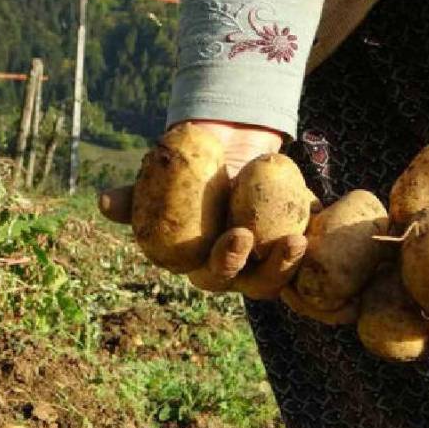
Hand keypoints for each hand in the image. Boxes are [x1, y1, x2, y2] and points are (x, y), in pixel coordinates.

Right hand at [98, 120, 308, 298]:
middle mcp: (233, 268)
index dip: (225, 261)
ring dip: (289, 265)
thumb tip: (105, 203)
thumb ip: (139, 194)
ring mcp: (263, 260)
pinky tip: (323, 226)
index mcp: (199, 261)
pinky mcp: (289, 245)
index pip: (210, 273)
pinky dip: (313, 245)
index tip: (238, 237)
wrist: (226, 144)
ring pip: (277, 276)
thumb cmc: (187, 165)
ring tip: (299, 242)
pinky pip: (304, 255)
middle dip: (262, 268)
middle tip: (278, 242)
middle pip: (249, 283)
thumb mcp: (165, 175)